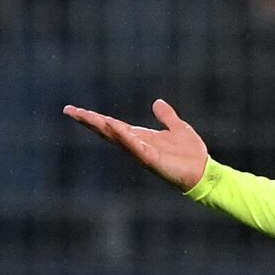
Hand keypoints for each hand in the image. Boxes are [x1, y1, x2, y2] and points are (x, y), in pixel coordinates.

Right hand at [63, 99, 209, 190]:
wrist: (204, 172)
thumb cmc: (191, 154)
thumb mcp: (178, 128)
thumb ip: (166, 116)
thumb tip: (158, 102)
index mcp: (139, 137)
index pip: (111, 125)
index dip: (94, 117)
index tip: (74, 110)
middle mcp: (136, 145)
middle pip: (107, 131)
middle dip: (89, 121)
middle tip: (69, 111)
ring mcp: (142, 153)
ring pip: (117, 138)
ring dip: (101, 126)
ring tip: (85, 115)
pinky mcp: (152, 160)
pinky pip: (135, 147)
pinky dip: (125, 137)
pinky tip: (114, 126)